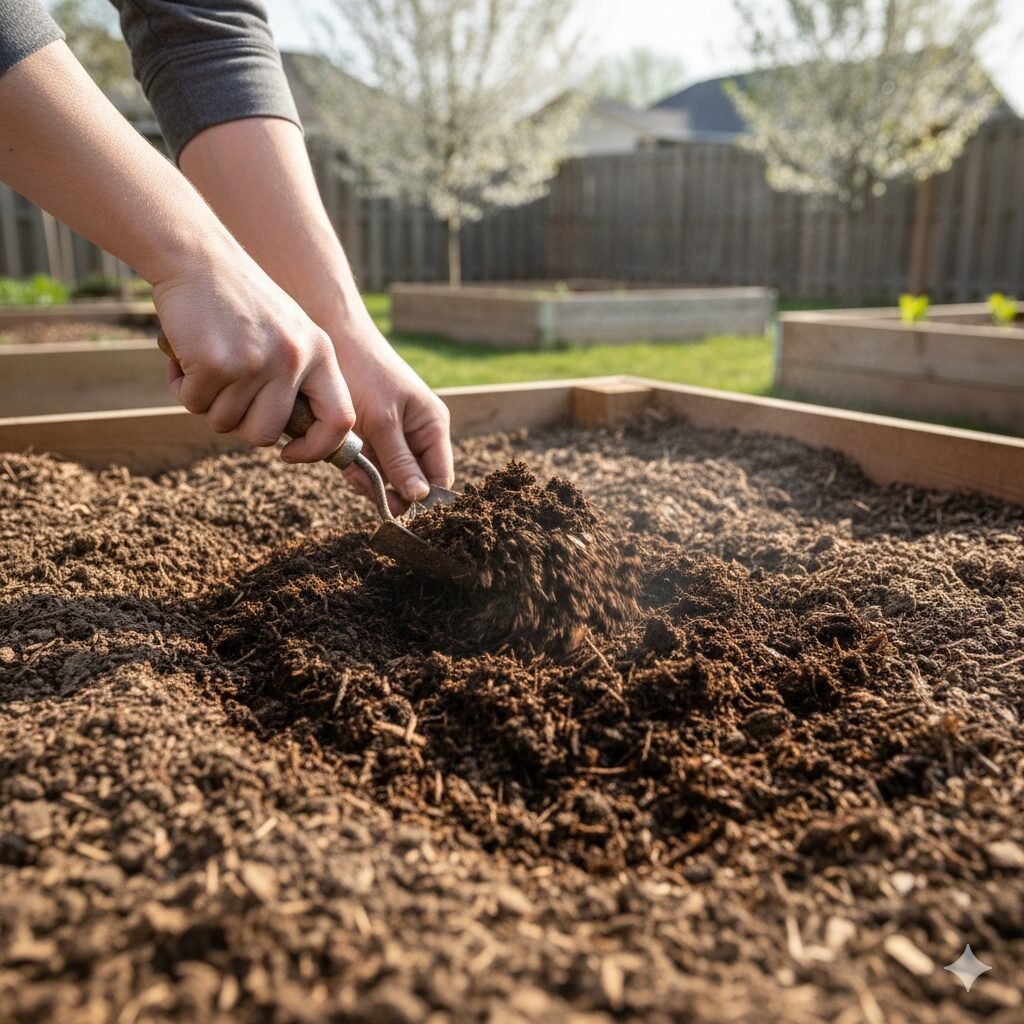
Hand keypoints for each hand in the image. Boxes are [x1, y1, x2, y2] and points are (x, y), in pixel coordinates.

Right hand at [153, 246, 356, 462]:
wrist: (197, 255)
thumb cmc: (239, 300)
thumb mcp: (288, 333)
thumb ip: (298, 378)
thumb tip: (294, 437)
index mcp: (320, 353)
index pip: (340, 420)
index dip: (317, 448)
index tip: (290, 453)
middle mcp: (294, 360)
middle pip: (267, 433)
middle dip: (241, 427)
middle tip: (226, 397)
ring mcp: (256, 362)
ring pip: (225, 422)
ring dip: (207, 402)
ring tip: (205, 363)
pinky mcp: (216, 363)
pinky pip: (193, 404)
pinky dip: (182, 386)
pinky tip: (186, 354)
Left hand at [326, 311, 452, 512]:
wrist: (330, 335)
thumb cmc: (363, 371)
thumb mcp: (382, 420)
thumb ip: (400, 461)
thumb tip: (419, 498)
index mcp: (433, 426)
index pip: (439, 478)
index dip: (422, 499)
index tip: (395, 507)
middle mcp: (418, 433)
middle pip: (412, 482)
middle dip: (388, 488)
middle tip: (362, 480)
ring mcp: (394, 435)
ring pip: (388, 477)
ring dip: (367, 477)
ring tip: (348, 463)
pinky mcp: (371, 435)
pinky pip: (369, 465)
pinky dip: (355, 467)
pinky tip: (342, 457)